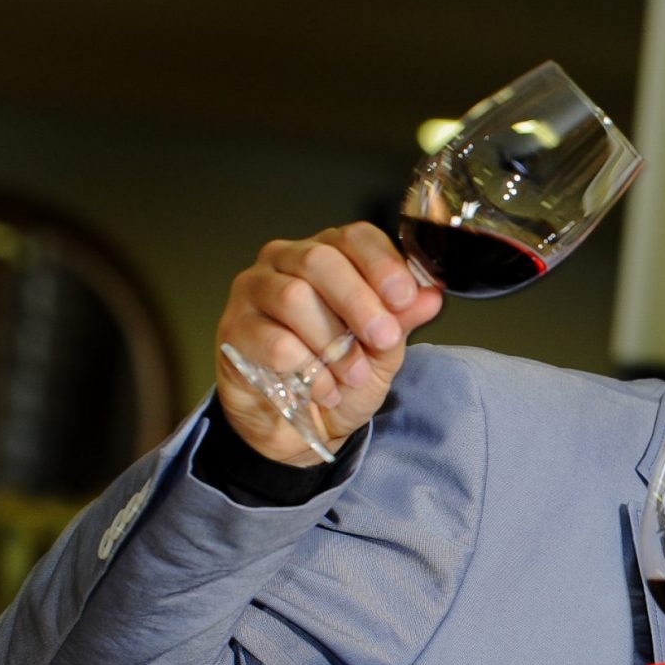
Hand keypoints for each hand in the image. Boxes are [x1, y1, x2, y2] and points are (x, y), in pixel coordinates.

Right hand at [214, 224, 444, 463]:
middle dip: (360, 303)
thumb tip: (430, 295)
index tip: (404, 299)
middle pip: (320, 260)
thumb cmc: (339, 377)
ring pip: (293, 297)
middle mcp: (285, 263)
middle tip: (384, 339)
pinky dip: (308, 370)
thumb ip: (402, 320)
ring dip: (333, 342)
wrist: (300, 427)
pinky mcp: (234, 330)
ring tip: (355, 374)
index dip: (382, 265)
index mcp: (328, 255)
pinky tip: (324, 390)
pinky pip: (273, 341)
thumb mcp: (382, 351)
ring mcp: (253, 292)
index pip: (354, 237)